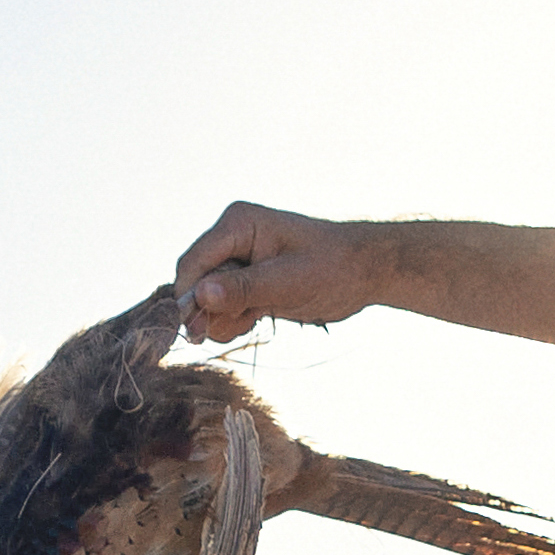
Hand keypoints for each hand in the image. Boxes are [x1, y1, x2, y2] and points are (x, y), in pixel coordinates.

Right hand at [173, 200, 378, 344]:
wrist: (364, 273)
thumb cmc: (335, 266)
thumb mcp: (290, 280)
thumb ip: (244, 289)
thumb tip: (201, 295)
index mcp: (238, 224)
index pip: (193, 262)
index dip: (189, 296)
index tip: (196, 330)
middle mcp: (231, 240)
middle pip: (195, 283)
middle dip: (211, 311)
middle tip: (243, 323)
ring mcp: (237, 262)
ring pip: (206, 300)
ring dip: (223, 319)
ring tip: (256, 318)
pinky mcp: (245, 283)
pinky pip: (222, 308)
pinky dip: (233, 321)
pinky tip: (257, 319)